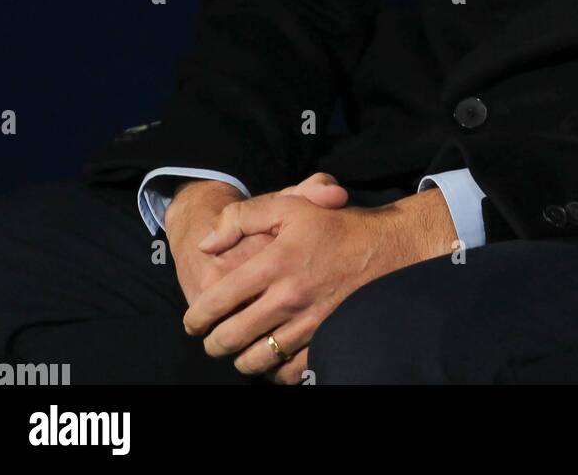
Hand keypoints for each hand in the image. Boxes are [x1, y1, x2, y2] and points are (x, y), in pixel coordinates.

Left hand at [183, 186, 455, 383]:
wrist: (385, 247)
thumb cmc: (332, 224)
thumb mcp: (288, 205)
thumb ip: (241, 218)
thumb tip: (207, 244)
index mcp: (274, 263)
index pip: (219, 300)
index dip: (197, 316)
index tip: (192, 321)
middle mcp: (288, 297)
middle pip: (232, 336)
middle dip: (213, 343)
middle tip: (209, 340)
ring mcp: (307, 322)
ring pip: (257, 358)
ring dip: (239, 359)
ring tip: (236, 350)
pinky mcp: (325, 338)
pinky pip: (289, 371)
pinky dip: (273, 371)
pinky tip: (269, 360)